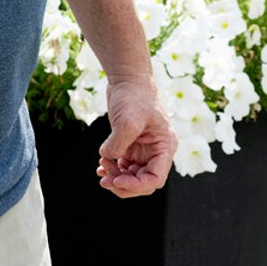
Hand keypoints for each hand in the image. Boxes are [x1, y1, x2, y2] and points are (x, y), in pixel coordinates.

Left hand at [94, 77, 175, 197]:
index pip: (155, 178)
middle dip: (124, 184)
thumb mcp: (127, 120)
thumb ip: (118, 144)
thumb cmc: (134, 96)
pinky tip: (101, 164)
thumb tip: (108, 159)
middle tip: (104, 181)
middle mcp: (156, 151)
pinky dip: (113, 168)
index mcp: (164, 147)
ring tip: (101, 167)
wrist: (127, 80)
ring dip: (116, 177)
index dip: (136, 185)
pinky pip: (124, 166)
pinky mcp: (131, 145)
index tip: (117, 181)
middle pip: (143, 181)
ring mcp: (144, 150)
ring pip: (132, 176)